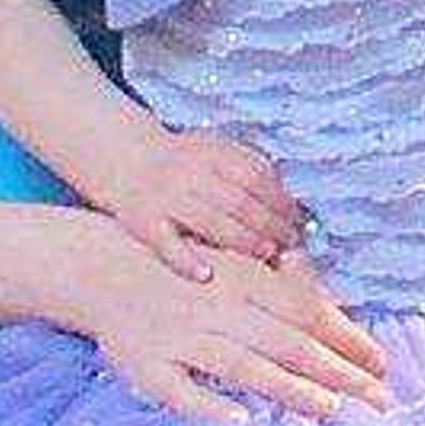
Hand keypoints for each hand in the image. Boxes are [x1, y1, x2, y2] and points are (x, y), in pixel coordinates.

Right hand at [73, 225, 385, 425]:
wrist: (105, 265)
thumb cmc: (186, 270)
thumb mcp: (239, 265)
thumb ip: (284, 286)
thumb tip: (336, 307)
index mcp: (248, 282)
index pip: (309, 313)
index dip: (349, 339)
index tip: (384, 365)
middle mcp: (221, 310)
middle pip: (288, 343)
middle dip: (338, 372)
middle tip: (380, 399)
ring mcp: (183, 339)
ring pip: (243, 365)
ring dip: (289, 387)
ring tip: (329, 409)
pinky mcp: (148, 367)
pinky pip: (180, 390)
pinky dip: (210, 405)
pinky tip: (241, 421)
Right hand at [98, 117, 302, 280]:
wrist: (127, 159)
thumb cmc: (185, 162)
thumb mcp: (217, 151)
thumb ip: (251, 169)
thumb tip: (294, 202)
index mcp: (212, 153)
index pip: (257, 176)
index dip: (281, 200)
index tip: (298, 219)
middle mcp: (190, 174)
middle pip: (240, 201)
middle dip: (270, 224)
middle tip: (289, 243)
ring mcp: (167, 199)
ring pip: (211, 223)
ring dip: (243, 241)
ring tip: (267, 254)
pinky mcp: (145, 223)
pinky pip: (166, 245)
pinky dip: (186, 261)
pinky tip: (207, 275)